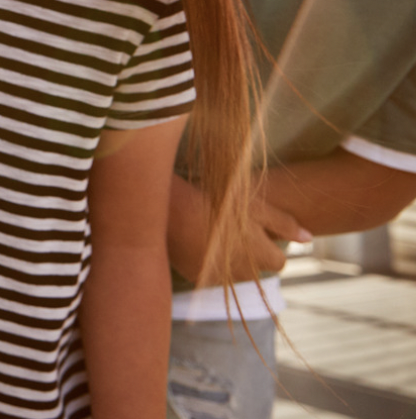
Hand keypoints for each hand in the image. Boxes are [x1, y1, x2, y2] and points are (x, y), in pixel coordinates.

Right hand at [167, 177, 308, 285]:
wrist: (174, 212)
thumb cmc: (219, 205)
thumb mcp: (257, 208)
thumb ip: (285, 224)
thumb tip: (309, 239)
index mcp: (263, 257)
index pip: (278, 262)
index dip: (269, 246)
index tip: (255, 231)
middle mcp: (245, 274)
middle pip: (256, 270)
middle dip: (250, 256)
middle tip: (233, 230)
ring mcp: (221, 279)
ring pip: (234, 274)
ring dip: (229, 261)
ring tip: (213, 234)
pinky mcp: (197, 278)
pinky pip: (210, 275)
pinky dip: (208, 263)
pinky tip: (197, 242)